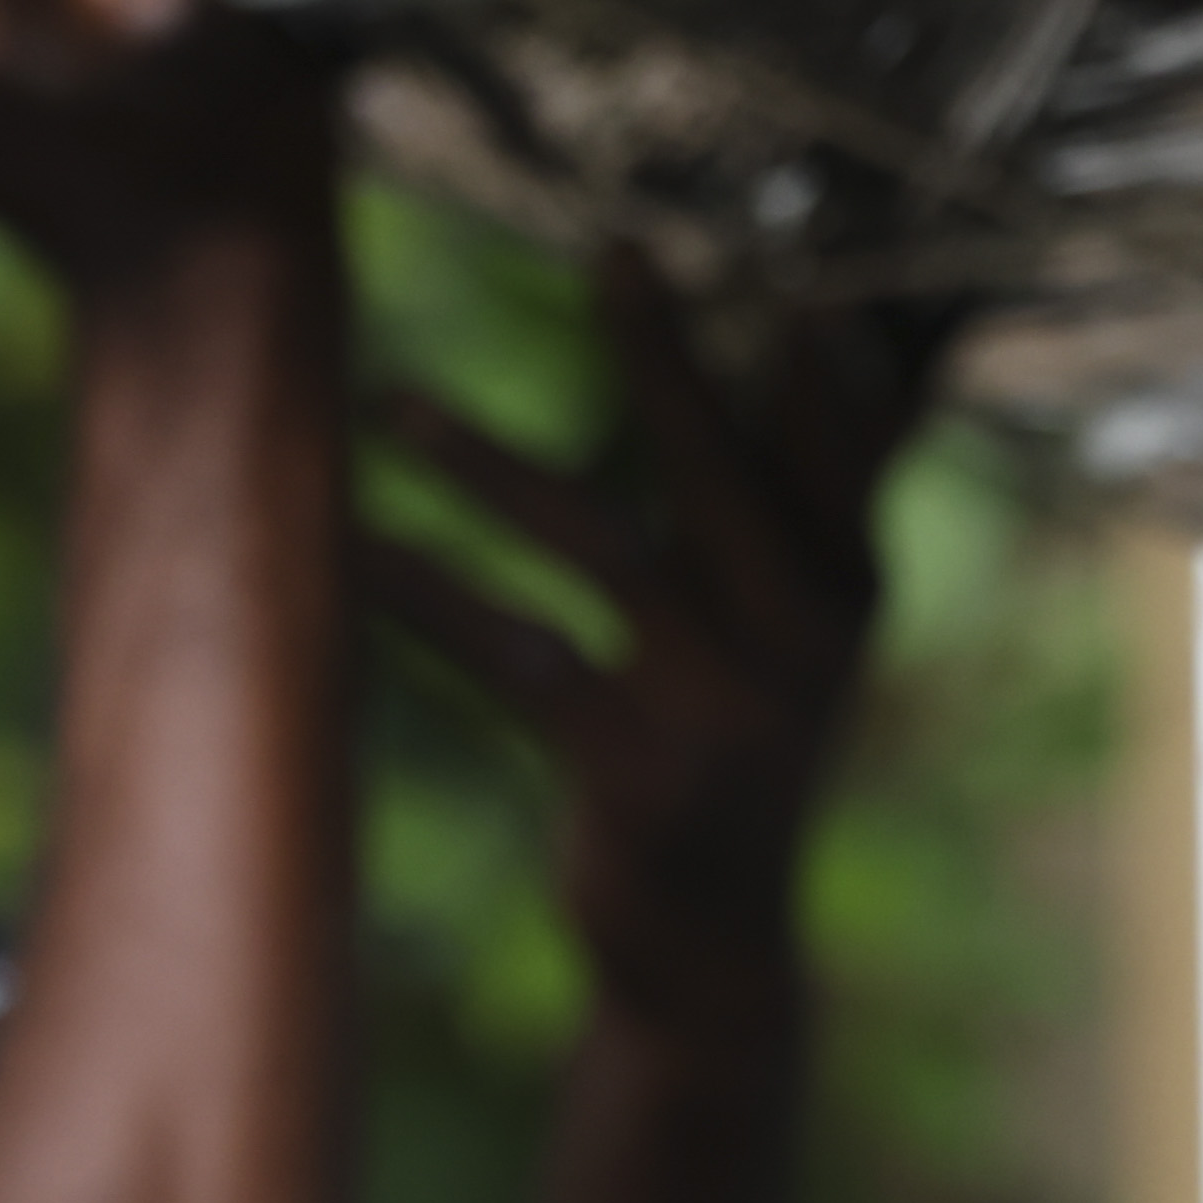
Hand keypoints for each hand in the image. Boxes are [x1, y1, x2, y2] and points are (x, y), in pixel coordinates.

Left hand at [369, 256, 948, 1021]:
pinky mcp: (636, 770)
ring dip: (488, 466)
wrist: (714, 952)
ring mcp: (725, 706)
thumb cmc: (740, 751)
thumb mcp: (798, 628)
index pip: (845, 447)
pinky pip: (511, 655)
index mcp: (851, 588)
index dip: (821, 361)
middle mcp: (807, 639)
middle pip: (728, 474)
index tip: (794, 262)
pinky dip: (424, 592)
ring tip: (387, 405)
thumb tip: (853, 336)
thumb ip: (813, 490)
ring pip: (604, 552)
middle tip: (621, 251)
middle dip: (669, 360)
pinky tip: (348, 540)